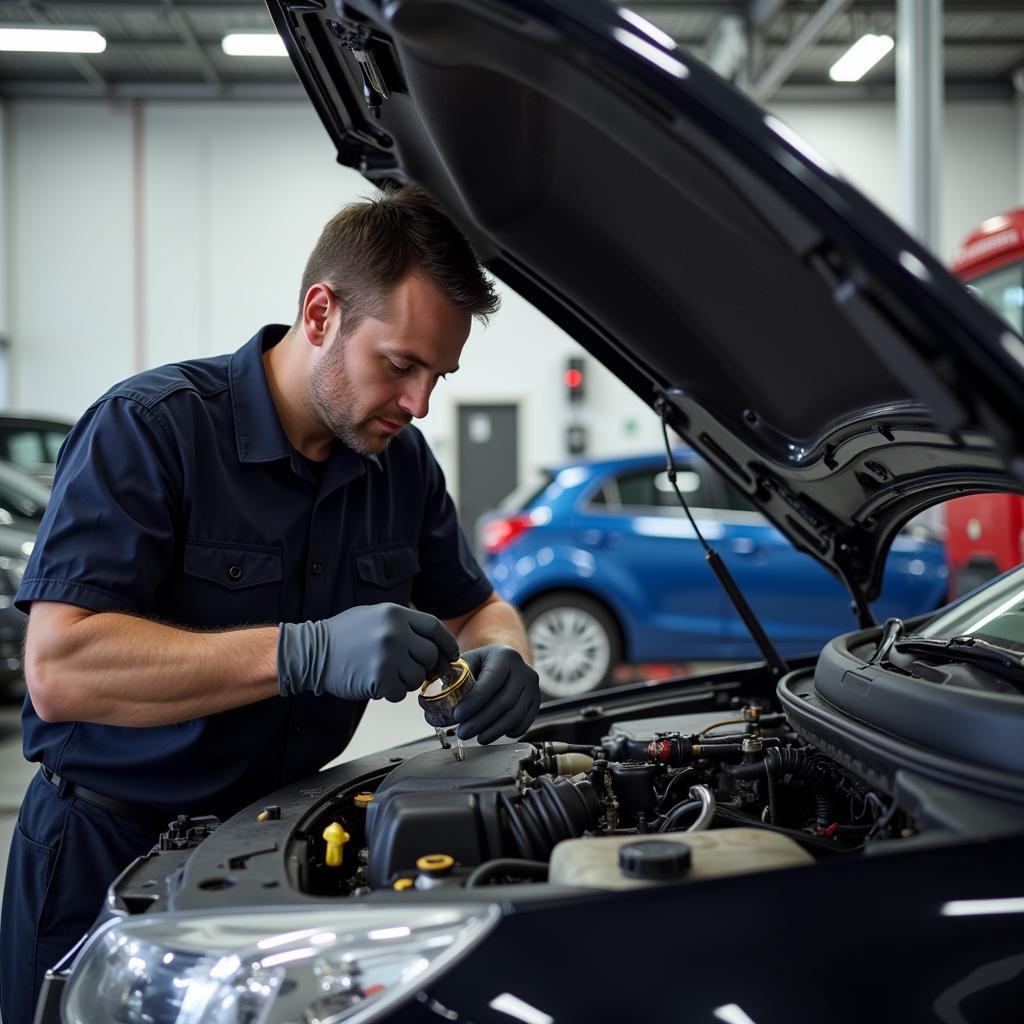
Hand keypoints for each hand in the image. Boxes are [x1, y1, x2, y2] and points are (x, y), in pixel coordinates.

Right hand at [278, 603, 458, 702]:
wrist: (311, 652)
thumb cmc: (342, 636)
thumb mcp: (374, 616)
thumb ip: (403, 625)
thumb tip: (433, 643)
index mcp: (395, 614)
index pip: (434, 628)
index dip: (446, 643)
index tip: (451, 655)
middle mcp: (395, 632)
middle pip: (430, 655)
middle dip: (423, 667)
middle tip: (407, 670)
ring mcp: (388, 655)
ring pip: (417, 677)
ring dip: (405, 681)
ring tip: (384, 674)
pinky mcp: (380, 678)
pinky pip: (401, 693)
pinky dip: (391, 693)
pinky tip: (376, 684)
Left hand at [453, 645, 540, 743]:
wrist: (505, 662)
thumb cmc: (481, 665)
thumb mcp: (467, 663)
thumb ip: (452, 679)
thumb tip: (433, 708)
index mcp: (504, 656)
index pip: (490, 683)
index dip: (473, 702)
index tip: (457, 716)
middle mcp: (524, 670)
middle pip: (504, 702)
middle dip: (481, 721)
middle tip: (462, 732)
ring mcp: (533, 686)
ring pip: (515, 715)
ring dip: (494, 730)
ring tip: (477, 737)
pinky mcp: (537, 700)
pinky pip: (525, 721)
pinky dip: (510, 731)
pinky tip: (495, 733)